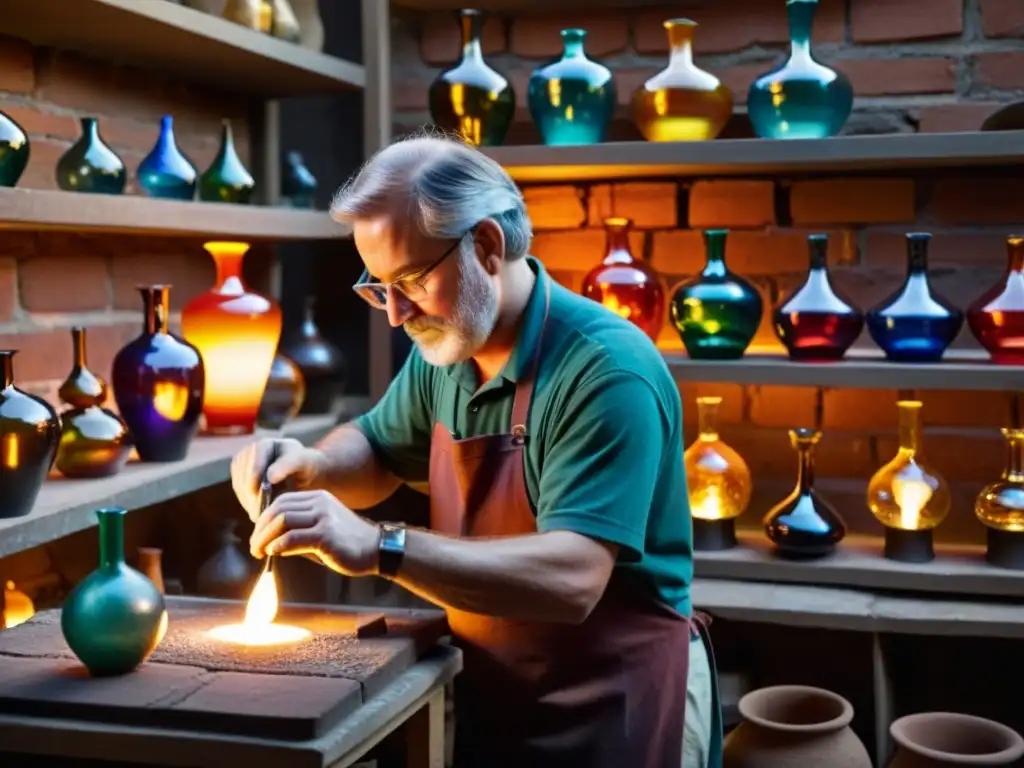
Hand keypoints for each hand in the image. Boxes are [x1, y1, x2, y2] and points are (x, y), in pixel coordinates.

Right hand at [230, 438, 324, 521]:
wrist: (304, 472)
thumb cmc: (306, 464)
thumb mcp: (302, 461)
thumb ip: (287, 465)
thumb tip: (269, 477)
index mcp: (265, 445)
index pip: (254, 458)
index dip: (253, 474)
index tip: (254, 491)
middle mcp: (250, 453)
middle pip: (243, 473)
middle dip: (249, 493)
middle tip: (256, 511)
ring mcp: (244, 467)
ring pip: (240, 485)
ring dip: (248, 500)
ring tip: (259, 515)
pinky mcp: (242, 479)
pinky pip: (241, 493)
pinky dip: (248, 503)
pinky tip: (258, 513)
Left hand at [250, 490, 380, 576]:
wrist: (376, 549)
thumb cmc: (347, 543)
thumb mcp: (322, 528)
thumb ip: (300, 529)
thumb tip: (271, 541)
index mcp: (318, 497)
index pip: (281, 501)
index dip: (264, 518)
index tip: (257, 535)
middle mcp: (320, 503)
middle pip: (278, 509)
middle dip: (260, 529)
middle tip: (254, 546)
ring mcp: (324, 517)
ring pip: (282, 522)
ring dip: (265, 538)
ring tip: (259, 552)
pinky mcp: (326, 535)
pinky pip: (292, 538)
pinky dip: (278, 546)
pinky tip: (274, 553)